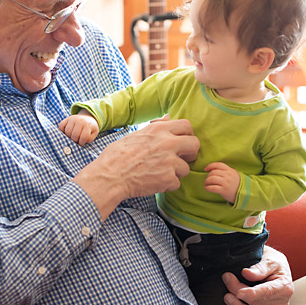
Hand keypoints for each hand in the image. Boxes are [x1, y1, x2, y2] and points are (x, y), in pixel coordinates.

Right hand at [58, 112, 98, 145]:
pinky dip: (62, 131)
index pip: (83, 137)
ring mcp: (72, 119)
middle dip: (75, 140)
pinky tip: (67, 133)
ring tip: (72, 136)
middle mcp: (80, 121)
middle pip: (74, 135)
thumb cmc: (90, 128)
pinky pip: (61, 126)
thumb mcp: (93, 134)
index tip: (81, 144)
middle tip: (77, 140)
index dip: (81, 143)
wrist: (88, 118)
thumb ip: (89, 139)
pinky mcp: (67, 118)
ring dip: (69, 136)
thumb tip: (80, 143)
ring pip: (67, 131)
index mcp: (88, 125)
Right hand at [74, 118, 199, 219]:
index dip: (187, 134)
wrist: (109, 177)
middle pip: (195, 144)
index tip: (182, 142)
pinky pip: (176, 183)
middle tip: (181, 158)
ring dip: (176, 172)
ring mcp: (169, 162)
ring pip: (186, 168)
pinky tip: (154, 182)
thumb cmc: (117, 156)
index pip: (187, 125)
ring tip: (160, 173)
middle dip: (190, 153)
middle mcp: (167, 143)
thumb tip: (167, 119)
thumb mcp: (136, 135)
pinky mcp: (168, 179)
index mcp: (159, 130)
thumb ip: (155, 129)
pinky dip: (167, 185)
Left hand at [204, 162, 239, 203]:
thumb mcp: (233, 174)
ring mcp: (226, 183)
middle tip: (207, 180)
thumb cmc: (236, 184)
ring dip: (206, 182)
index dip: (210, 166)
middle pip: (213, 172)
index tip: (205, 169)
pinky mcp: (224, 190)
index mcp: (229, 170)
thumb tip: (212, 170)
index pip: (218, 165)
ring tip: (206, 184)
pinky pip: (213, 188)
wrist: (244, 193)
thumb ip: (225, 171)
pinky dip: (208, 187)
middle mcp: (227, 175)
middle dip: (208, 176)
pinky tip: (207, 188)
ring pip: (212, 179)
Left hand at [222, 245, 293, 304]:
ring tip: (227, 297)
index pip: (266, 293)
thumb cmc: (274, 263)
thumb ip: (260, 267)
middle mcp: (280, 303)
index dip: (251, 294)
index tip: (238, 292)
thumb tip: (246, 273)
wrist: (277, 269)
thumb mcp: (270, 259)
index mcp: (284, 287)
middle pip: (256, 303)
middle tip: (227, 278)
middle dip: (238, 292)